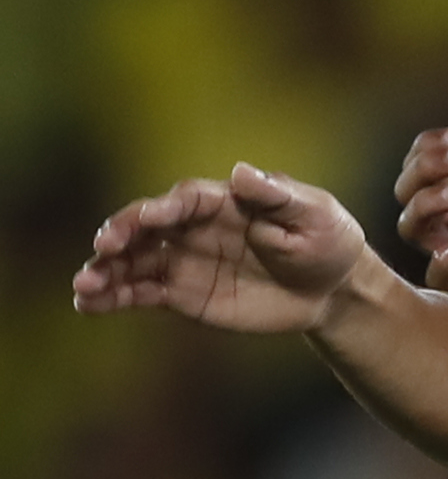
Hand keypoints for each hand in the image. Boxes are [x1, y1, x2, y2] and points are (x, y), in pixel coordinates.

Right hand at [74, 166, 376, 331]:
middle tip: (102, 249)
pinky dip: (114, 298)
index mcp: (222, 202)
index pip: (184, 200)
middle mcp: (192, 227)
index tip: (149, 217)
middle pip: (146, 227)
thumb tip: (242, 172)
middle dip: (121, 235)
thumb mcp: (314, 214)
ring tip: (83, 288)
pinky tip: (90, 306)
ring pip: (134, 262)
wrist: (333, 287)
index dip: (164, 207)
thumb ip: (277, 197)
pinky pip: (141, 292)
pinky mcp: (182, 292)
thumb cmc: (327, 239)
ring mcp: (182, 260)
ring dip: (105, 272)